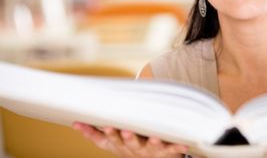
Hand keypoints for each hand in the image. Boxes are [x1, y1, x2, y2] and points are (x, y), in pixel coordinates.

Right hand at [73, 122, 187, 157]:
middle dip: (127, 137)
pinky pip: (173, 149)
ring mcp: (151, 152)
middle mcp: (134, 150)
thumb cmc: (129, 146)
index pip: (112, 140)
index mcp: (120, 146)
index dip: (109, 133)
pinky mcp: (166, 152)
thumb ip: (93, 134)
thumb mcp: (110, 142)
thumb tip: (75, 123)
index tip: (107, 125)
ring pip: (151, 147)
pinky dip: (178, 147)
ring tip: (154, 138)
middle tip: (125, 130)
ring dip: (152, 143)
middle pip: (130, 143)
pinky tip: (184, 144)